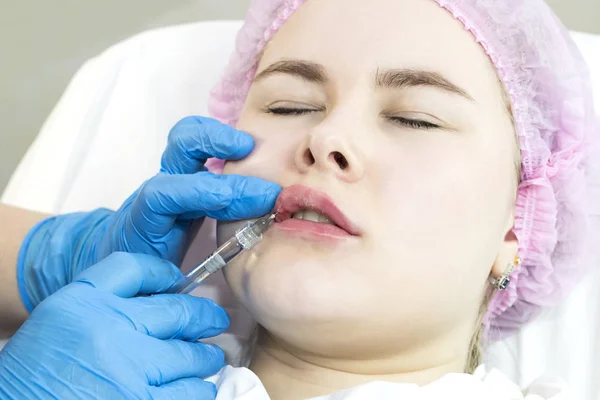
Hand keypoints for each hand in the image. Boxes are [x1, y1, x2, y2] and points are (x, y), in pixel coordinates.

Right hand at [1, 252, 227, 399]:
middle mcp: (109, 333)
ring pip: (192, 358)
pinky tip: (195, 389)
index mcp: (85, 304)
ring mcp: (128, 374)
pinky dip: (198, 391)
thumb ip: (107, 292)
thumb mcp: (62, 316)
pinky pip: (188, 395)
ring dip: (204, 360)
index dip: (168, 275)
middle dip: (206, 318)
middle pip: (180, 313)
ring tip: (207, 361)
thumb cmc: (37, 370)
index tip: (182, 284)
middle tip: (215, 321)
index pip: (137, 270)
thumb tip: (167, 282)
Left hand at [18, 117, 280, 309]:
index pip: (167, 194)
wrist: (111, 252)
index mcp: (146, 219)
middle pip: (178, 148)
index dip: (205, 192)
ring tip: (253, 147)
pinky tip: (248, 154)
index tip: (246, 200)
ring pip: (188, 138)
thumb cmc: (139, 274)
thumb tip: (220, 311)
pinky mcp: (185, 175)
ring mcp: (172, 177)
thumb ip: (181, 290)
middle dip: (216, 144)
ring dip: (220, 136)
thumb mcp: (157, 287)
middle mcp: (160, 190)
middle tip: (254, 157)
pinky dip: (222, 144)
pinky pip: (199, 148)